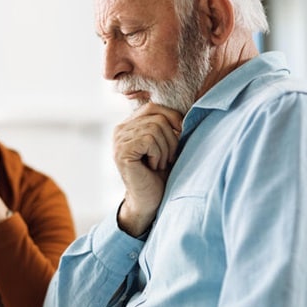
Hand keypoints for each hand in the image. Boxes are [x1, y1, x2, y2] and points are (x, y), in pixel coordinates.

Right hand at [113, 103, 182, 235]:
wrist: (149, 200)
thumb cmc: (160, 173)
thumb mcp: (165, 143)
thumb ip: (167, 124)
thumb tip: (188, 107)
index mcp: (128, 125)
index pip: (153, 106)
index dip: (172, 117)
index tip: (180, 135)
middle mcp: (119, 130)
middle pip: (157, 117)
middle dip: (171, 139)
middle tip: (167, 158)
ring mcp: (118, 140)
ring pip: (156, 128)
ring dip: (165, 149)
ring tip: (159, 164)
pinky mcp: (122, 151)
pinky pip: (150, 140)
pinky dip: (158, 155)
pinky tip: (152, 166)